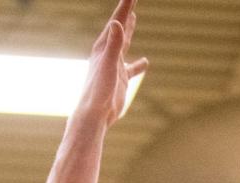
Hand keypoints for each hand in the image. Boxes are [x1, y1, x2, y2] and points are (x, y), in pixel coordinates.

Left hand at [81, 0, 148, 126]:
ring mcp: (114, 67)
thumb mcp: (108, 65)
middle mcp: (107, 54)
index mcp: (103, 47)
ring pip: (124, 44)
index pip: (117, 21)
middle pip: (119, 27)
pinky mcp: (119, 81)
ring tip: (134, 18)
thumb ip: (114, 44)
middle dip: (126, 12)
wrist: (94, 115)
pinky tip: (145, 63)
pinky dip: (138, 65)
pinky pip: (131, 69)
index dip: (126, 6)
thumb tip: (117, 23)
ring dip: (129, 30)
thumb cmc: (99, 91)